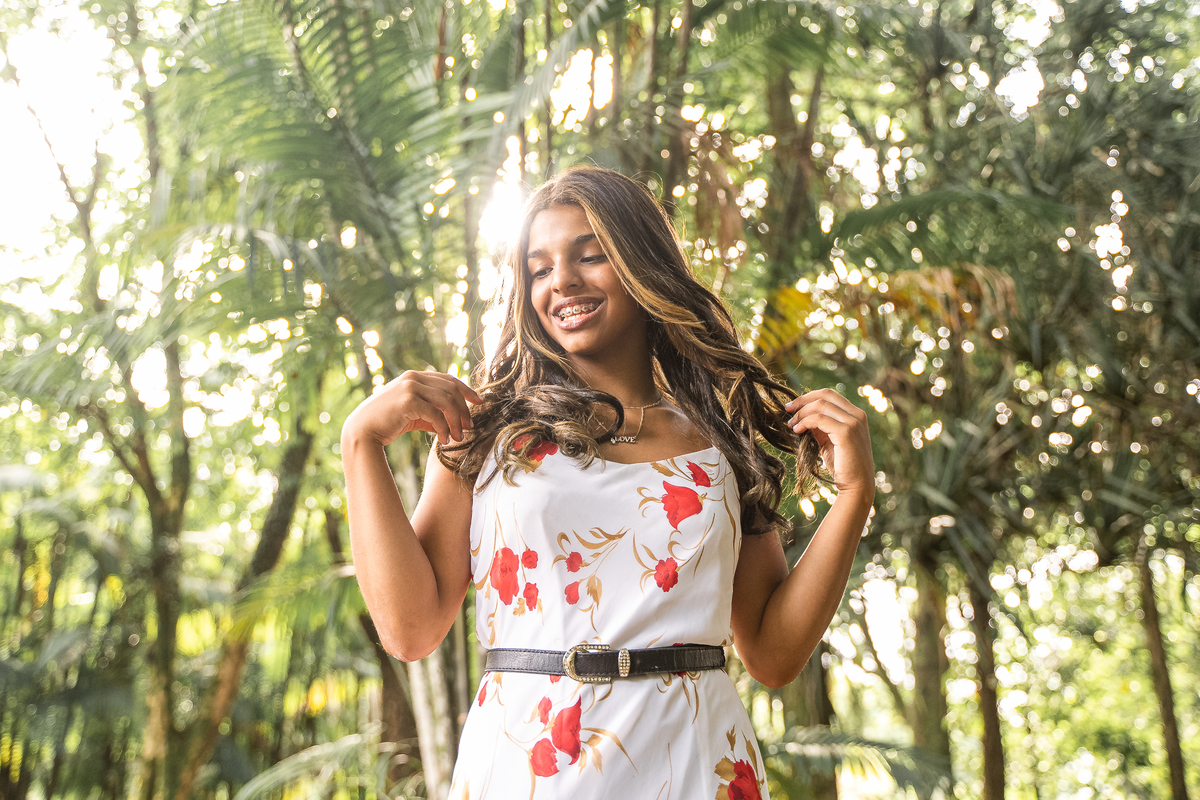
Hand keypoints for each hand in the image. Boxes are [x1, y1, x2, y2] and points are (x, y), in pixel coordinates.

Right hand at [343, 370, 481, 446]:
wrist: (362, 430)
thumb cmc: (388, 422)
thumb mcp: (414, 413)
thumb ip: (433, 411)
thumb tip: (456, 420)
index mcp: (415, 376)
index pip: (449, 380)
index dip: (467, 390)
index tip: (480, 402)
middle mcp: (413, 378)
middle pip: (452, 390)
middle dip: (464, 410)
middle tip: (469, 428)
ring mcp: (410, 387)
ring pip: (447, 401)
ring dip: (456, 421)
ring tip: (458, 438)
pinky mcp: (408, 401)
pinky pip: (436, 414)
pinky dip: (444, 429)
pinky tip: (445, 441)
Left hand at [784, 388, 874, 498]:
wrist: (857, 486)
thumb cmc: (843, 466)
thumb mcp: (830, 441)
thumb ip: (820, 427)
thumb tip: (802, 416)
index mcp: (856, 415)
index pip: (830, 395)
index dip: (809, 397)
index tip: (793, 406)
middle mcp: (857, 415)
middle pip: (825, 395)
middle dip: (802, 400)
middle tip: (787, 410)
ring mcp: (853, 422)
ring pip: (820, 405)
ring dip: (801, 413)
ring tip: (791, 424)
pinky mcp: (846, 432)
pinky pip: (819, 419)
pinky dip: (805, 422)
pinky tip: (797, 430)